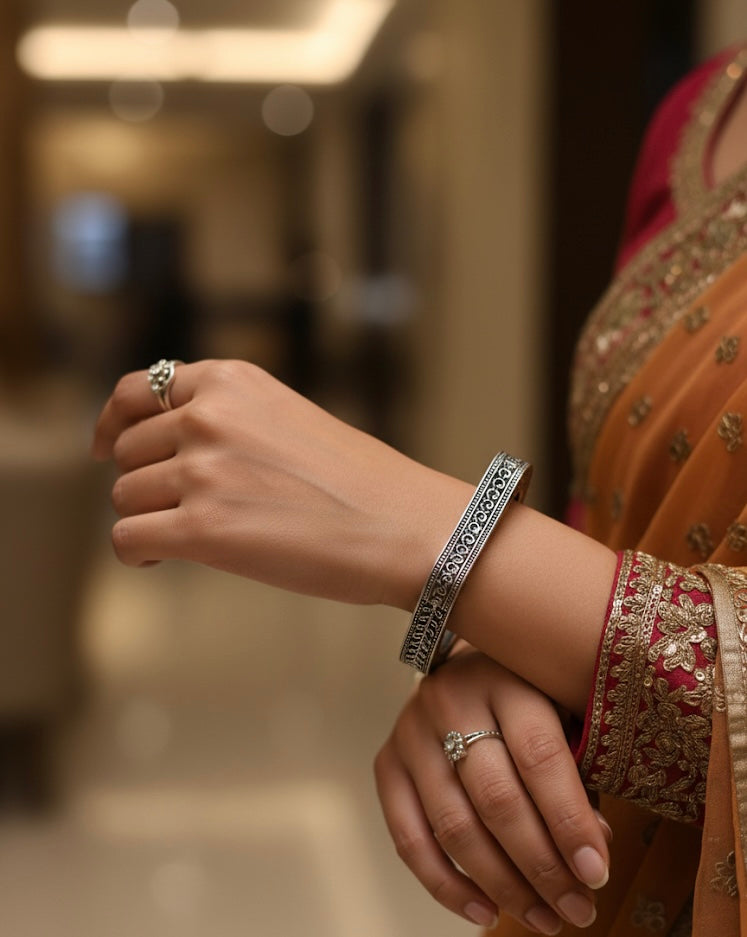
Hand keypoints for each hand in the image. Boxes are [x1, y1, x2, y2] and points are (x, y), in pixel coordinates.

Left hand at [93, 360, 470, 606]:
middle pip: (128, 453)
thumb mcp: (285, 417)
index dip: (112, 421)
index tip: (103, 446)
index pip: (136, 390)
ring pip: (125, 498)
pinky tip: (164, 558)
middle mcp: (208, 416)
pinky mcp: (202, 528)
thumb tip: (166, 446)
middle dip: (148, 482)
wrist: (405, 525)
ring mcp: (202, 470)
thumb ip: (226, 418)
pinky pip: (129, 539)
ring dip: (149, 519)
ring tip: (191, 537)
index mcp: (229, 381)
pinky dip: (138, 552)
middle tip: (184, 509)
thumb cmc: (358, 482)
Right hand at [374, 647, 610, 933]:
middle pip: (495, 797)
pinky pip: (409, 839)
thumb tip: (592, 851)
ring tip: (543, 918)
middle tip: (577, 909)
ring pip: (454, 826)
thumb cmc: (524, 695)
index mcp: (504, 679)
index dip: (569, 820)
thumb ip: (576, 772)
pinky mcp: (387, 763)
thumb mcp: (559, 710)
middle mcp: (450, 701)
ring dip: (502, 886)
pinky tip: (486, 912)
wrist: (462, 667)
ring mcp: (411, 733)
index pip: (538, 756)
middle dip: (541, 866)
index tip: (597, 873)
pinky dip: (447, 886)